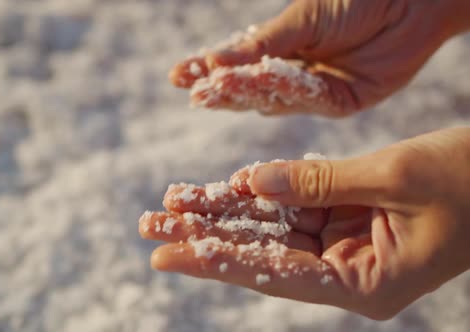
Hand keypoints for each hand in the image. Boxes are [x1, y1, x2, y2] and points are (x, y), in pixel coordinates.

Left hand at [140, 127, 469, 318]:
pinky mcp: (340, 217)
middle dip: (205, 239)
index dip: (217, 263)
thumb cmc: (467, 182)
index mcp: (366, 285)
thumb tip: (254, 183)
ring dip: (222, 215)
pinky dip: (256, 195)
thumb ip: (319, 181)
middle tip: (151, 228)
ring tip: (171, 205)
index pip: (275, 276)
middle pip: (260, 255)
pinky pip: (289, 206)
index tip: (166, 256)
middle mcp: (346, 271)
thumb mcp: (393, 178)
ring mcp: (341, 245)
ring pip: (268, 229)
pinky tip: (220, 189)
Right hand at [171, 0, 465, 116]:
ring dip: (246, 92)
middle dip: (221, 89)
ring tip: (214, 89)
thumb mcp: (300, 19)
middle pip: (252, 89)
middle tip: (192, 91)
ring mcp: (317, 90)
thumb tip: (214, 61)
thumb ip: (261, 45)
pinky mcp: (342, 102)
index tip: (177, 75)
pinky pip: (308, 100)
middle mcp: (296, 73)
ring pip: (275, 98)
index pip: (239, 65)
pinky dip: (283, 92)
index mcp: (282, 49)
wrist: (410, 0)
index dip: (209, 70)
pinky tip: (257, 85)